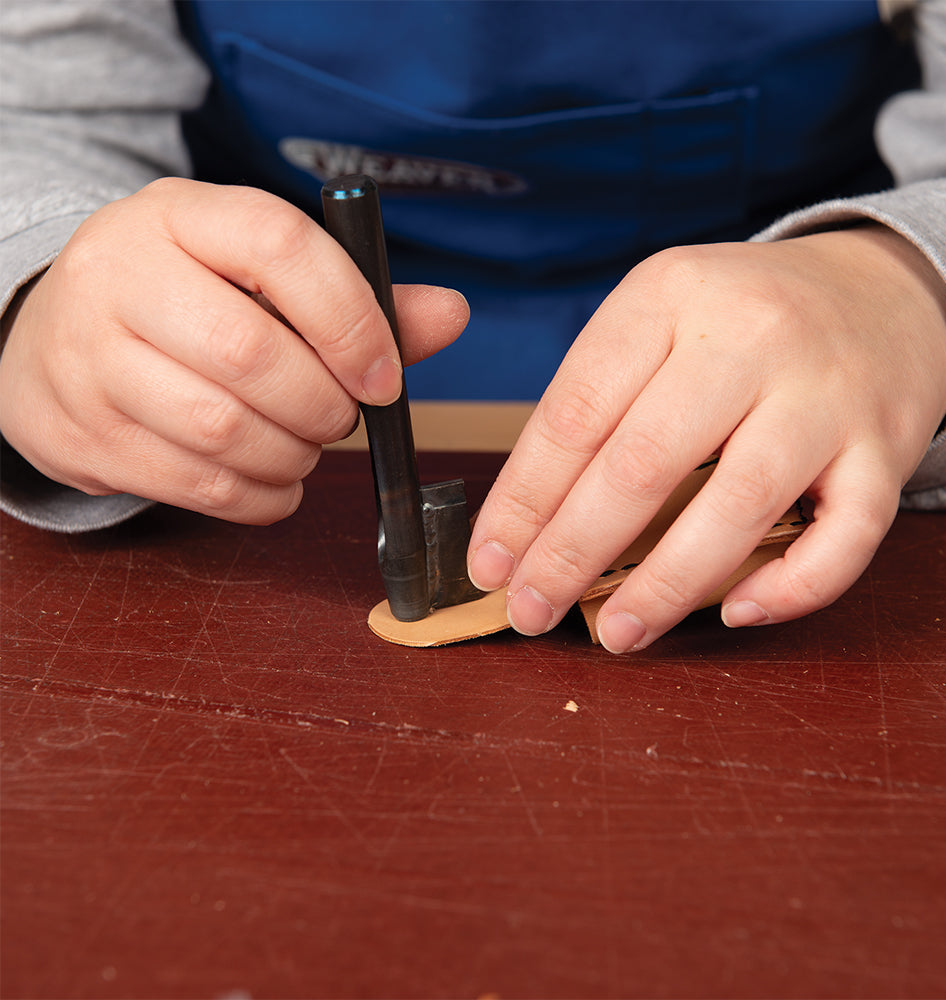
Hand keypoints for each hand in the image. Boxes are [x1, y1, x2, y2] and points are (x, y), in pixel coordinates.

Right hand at [0, 178, 467, 523]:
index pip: (279, 246)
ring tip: (304, 444)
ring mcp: (90, 358)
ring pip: (222, 428)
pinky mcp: (85, 435)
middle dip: (323, 405)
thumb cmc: (186, 303)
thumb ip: (358, 299)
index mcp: (180, 216)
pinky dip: (260, 495)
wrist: (54, 341)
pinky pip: (198, 485)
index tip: (385, 376)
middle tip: (339, 415)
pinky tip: (274, 478)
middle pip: (250, 353)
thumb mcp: (257, 276)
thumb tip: (451, 314)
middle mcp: (119, 275)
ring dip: (294, 455)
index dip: (352, 320)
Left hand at [468, 226, 945, 651]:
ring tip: (615, 633)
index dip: (523, 499)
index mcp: (670, 295)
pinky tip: (735, 612)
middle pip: (644, 462)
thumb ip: (601, 402)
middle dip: (571, 552)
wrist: (880, 295)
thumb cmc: (742, 325)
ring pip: (738, 504)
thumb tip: (529, 522)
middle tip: (529, 608)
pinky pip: (846, 536)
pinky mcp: (887, 446)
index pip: (576, 412)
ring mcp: (826, 392)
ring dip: (664, 585)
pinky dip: (790, 586)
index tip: (490, 561)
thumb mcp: (659, 321)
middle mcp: (751, 335)